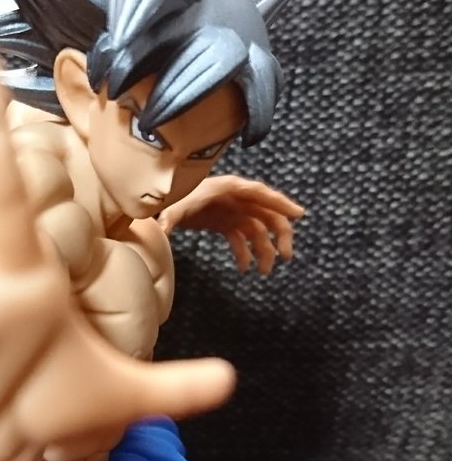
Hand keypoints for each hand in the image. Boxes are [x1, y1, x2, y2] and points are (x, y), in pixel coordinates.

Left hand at [158, 174, 304, 274]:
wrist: (162, 203)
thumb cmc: (169, 201)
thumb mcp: (171, 207)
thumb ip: (169, 219)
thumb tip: (161, 231)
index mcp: (229, 188)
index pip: (260, 193)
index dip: (280, 202)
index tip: (299, 214)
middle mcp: (236, 199)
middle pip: (267, 214)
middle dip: (279, 234)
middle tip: (286, 256)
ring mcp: (232, 211)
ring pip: (257, 230)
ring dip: (263, 250)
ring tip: (263, 273)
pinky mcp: (225, 223)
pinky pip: (242, 239)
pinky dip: (244, 254)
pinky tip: (242, 269)